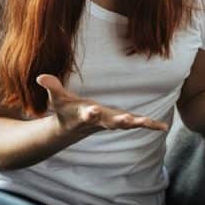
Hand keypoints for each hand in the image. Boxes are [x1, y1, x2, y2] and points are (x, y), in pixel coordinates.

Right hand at [36, 74, 168, 134]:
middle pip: (110, 122)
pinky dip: (150, 126)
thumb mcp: (58, 99)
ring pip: (126, 124)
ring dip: (138, 124)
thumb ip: (52, 87)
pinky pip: (137, 125)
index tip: (92, 110)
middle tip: (128, 120)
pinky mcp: (121, 122)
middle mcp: (100, 121)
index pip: (87, 114)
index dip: (89, 113)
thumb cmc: (67, 110)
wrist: (73, 128)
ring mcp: (112, 123)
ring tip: (151, 123)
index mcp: (85, 114)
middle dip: (119, 121)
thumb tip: (40, 76)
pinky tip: (163, 128)